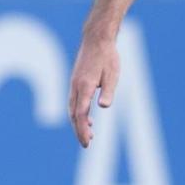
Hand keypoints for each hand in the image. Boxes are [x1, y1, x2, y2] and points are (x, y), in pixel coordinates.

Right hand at [67, 27, 119, 147]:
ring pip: (72, 109)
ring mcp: (73, 84)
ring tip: (89, 135)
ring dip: (78, 123)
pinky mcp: (75, 82)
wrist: (96, 39)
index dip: (82, 130)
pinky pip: (74, 102)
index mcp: (84, 87)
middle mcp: (75, 87)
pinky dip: (78, 114)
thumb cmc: (107, 56)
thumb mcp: (112, 74)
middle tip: (87, 145)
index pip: (80, 115)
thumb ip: (108, 91)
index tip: (87, 143)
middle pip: (73, 115)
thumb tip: (103, 107)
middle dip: (79, 131)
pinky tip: (88, 117)